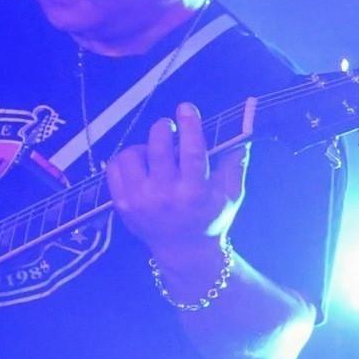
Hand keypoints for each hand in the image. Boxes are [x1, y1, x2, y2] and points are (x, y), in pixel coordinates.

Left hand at [109, 103, 246, 266]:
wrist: (184, 251)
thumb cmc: (210, 219)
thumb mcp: (231, 195)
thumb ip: (236, 165)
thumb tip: (243, 137)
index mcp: (195, 193)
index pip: (191, 151)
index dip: (189, 125)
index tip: (186, 108)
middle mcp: (165, 196)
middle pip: (158, 147)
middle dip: (163, 128)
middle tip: (168, 127)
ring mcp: (140, 201)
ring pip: (132, 155)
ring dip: (143, 146)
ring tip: (153, 152)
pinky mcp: (122, 204)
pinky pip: (114, 168)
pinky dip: (126, 160)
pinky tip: (140, 165)